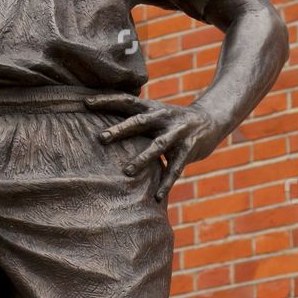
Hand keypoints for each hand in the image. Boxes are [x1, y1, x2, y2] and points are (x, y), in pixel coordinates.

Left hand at [86, 94, 221, 200]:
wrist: (212, 120)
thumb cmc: (173, 121)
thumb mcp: (155, 114)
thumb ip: (134, 119)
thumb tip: (102, 126)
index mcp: (151, 108)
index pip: (126, 101)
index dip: (107, 101)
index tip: (86, 102)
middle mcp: (163, 117)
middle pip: (139, 122)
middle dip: (121, 129)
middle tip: (101, 138)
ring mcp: (178, 133)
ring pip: (158, 145)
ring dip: (143, 158)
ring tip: (127, 172)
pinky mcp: (189, 149)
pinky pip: (176, 168)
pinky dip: (167, 182)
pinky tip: (157, 196)